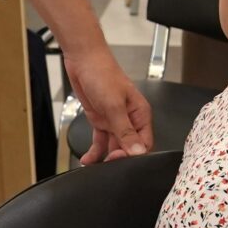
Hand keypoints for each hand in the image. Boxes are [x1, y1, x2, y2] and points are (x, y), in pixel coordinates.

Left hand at [63, 47, 153, 163]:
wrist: (83, 60)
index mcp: (140, 114)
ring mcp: (114, 120)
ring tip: (96, 166)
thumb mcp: (114, 105)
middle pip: (129, 147)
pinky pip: (100, 141)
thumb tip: (137, 151)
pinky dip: (95, 151)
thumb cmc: (102, 74)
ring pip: (114, 146)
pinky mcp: (101, 120)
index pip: (144, 143)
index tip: (120, 160)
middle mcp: (129, 119)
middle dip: (118, 158)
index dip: (134, 155)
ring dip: (105, 157)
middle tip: (107, 163)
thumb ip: (125, 131)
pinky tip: (88, 159)